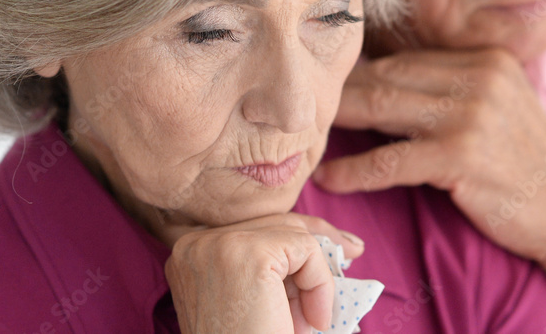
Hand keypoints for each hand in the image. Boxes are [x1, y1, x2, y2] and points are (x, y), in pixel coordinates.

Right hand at [163, 212, 363, 333]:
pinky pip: (306, 250)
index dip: (299, 236)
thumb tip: (336, 241)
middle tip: (354, 251)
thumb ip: (278, 269)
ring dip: (316, 279)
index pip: (256, 228)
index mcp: (191, 255)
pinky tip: (312, 322)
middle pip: (275, 223)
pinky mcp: (248, 254)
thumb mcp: (257, 302)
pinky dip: (320, 284)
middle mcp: (195, 244)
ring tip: (312, 321)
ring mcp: (218, 245)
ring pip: (294, 235)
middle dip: (319, 242)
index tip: (338, 245)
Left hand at [312, 48, 545, 263]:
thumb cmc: (529, 164)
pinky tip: (330, 179)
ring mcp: (472, 116)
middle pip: (391, 78)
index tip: (329, 85)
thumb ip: (456, 89)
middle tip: (307, 106)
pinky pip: (390, 161)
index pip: (408, 61)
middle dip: (344, 93)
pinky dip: (355, 172)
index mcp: (486, 61)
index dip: (363, 73)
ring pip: (384, 110)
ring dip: (339, 124)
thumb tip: (387, 83)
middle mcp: (480, 79)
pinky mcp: (461, 156)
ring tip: (305, 135)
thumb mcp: (502, 108)